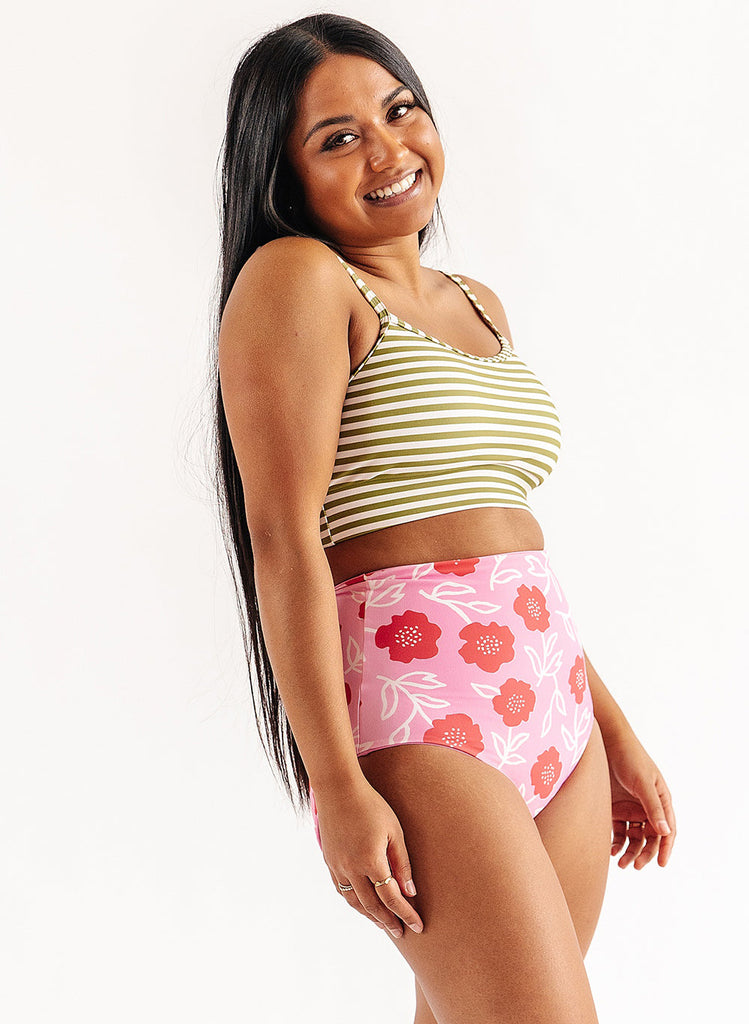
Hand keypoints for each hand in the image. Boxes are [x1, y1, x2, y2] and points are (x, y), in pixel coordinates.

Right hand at [314, 778, 424, 938]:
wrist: (338, 790)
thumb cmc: (371, 806)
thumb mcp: (394, 830)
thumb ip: (402, 862)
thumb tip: (411, 891)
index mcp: (371, 861)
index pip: (392, 898)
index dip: (406, 914)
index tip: (418, 927)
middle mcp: (352, 869)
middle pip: (372, 906)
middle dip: (388, 921)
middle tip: (401, 933)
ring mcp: (338, 867)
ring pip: (354, 902)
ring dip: (370, 916)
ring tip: (383, 924)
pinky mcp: (329, 862)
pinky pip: (341, 890)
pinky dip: (353, 902)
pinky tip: (362, 905)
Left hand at [605, 730, 676, 868]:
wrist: (606, 743)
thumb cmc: (630, 758)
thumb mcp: (643, 782)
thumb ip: (652, 807)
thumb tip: (665, 832)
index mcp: (661, 800)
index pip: (667, 829)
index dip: (665, 848)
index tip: (661, 863)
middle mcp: (647, 807)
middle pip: (650, 837)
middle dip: (644, 853)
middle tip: (635, 866)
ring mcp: (631, 808)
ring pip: (634, 837)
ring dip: (630, 851)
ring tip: (621, 864)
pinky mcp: (614, 808)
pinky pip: (618, 830)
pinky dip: (617, 842)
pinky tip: (611, 851)